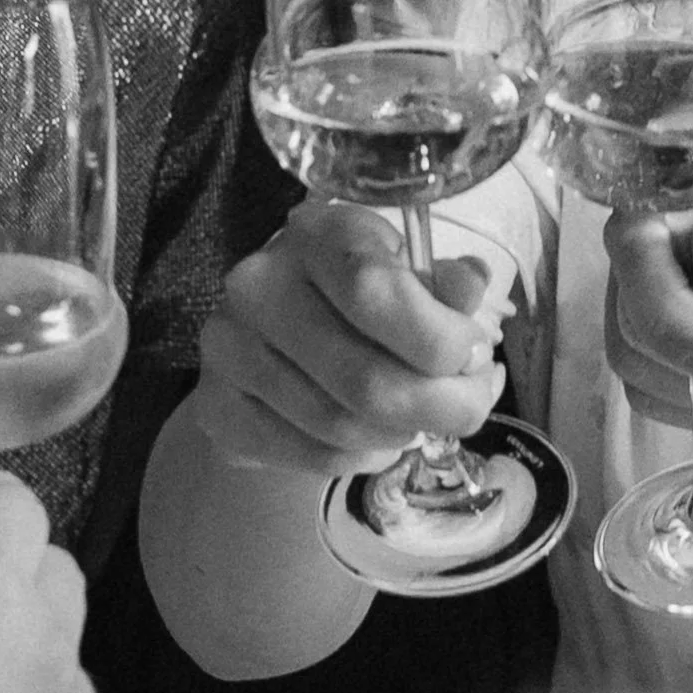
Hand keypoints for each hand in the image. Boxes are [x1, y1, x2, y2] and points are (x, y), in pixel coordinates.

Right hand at [194, 199, 504, 475]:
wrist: (281, 329)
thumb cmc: (360, 294)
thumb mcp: (409, 271)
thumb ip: (444, 285)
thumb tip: (472, 290)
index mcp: (315, 236)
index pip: (375, 293)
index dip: (440, 340)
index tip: (476, 355)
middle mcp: (258, 286)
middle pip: (365, 380)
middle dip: (442, 407)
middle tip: (470, 408)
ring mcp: (228, 349)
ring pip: (341, 427)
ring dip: (404, 434)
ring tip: (421, 419)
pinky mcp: (216, 406)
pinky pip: (312, 454)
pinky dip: (364, 456)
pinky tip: (380, 437)